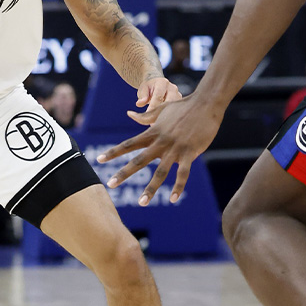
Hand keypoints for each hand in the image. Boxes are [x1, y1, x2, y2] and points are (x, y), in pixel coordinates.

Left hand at [98, 95, 222, 204]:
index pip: (128, 144)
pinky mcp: (190, 153)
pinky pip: (183, 174)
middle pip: (139, 160)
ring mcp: (175, 148)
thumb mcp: (161, 110)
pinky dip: (178, 187)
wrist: (205, 103)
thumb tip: (130, 114)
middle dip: (124, 173)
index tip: (99, 159)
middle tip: (110, 185)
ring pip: (160, 172)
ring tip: (142, 202)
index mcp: (152, 132)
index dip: (113, 152)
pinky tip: (174, 199)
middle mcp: (160, 142)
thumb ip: (145, 117)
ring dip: (151, 188)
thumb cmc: (183, 106)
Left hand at [128, 77, 182, 124]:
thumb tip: (139, 104)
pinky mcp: (180, 102)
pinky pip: (176, 111)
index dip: (152, 107)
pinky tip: (164, 125)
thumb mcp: (143, 89)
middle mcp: (173, 88)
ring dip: (166, 117)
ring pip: (174, 108)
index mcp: (162, 83)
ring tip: (158, 125)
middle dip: (160, 113)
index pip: (158, 97)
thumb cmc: (149, 87)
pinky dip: (169, 118)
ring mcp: (178, 95)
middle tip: (152, 124)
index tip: (146, 116)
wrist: (158, 83)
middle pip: (168, 103)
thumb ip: (142, 96)